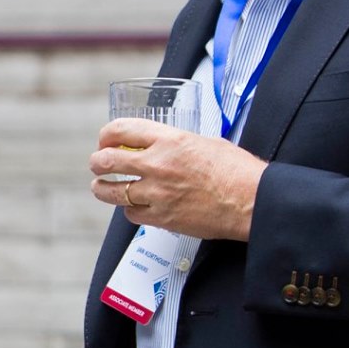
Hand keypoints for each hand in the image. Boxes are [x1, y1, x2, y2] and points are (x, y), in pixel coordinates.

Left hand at [92, 117, 266, 242]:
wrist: (251, 201)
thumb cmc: (237, 171)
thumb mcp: (204, 142)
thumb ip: (177, 143)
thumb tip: (164, 146)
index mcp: (169, 140)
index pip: (121, 130)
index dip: (107, 135)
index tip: (105, 140)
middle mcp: (157, 164)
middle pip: (107, 161)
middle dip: (97, 162)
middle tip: (97, 164)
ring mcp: (157, 193)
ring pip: (112, 191)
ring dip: (102, 188)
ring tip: (101, 186)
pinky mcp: (162, 217)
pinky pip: (131, 213)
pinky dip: (130, 210)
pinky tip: (134, 206)